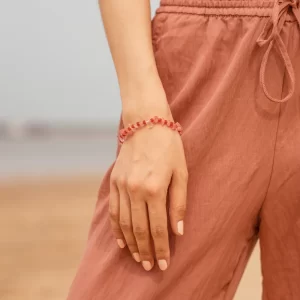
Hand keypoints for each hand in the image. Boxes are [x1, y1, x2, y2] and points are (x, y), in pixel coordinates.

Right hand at [109, 107, 187, 271]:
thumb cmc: (168, 147)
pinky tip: (121, 240)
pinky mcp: (114, 182)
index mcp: (154, 188)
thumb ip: (178, 202)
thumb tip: (177, 230)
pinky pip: (113, 210)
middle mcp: (135, 190)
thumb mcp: (181, 173)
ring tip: (138, 258)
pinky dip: (117, 228)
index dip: (162, 248)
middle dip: (146, 251)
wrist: (146, 124)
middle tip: (151, 266)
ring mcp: (121, 186)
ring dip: (131, 243)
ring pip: (124, 223)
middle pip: (139, 229)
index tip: (165, 263)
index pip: (157, 228)